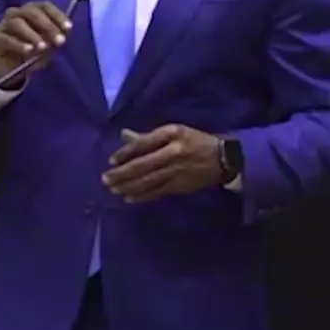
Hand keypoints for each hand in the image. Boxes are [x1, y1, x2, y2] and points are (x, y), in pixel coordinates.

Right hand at [0, 1, 71, 86]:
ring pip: (17, 22)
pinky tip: (29, 51)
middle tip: (59, 41)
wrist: (8, 70)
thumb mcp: (46, 47)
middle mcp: (16, 13)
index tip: (68, 28)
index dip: (57, 15)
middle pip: (31, 11)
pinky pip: (6, 38)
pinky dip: (19, 44)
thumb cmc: (29, 54)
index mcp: (31, 11)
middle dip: (47, 25)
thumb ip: (54, 40)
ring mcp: (3, 24)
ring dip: (32, 34)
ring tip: (43, 47)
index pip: (44, 6)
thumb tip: (64, 35)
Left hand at [102, 125, 221, 203]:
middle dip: (122, 174)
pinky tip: (129, 197)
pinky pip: (157, 192)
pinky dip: (142, 195)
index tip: (111, 161)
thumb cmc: (194, 140)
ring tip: (113, 189)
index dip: (125, 153)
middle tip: (105, 179)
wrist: (223, 158)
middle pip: (142, 165)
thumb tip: (124, 135)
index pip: (143, 144)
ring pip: (148, 181)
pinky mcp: (180, 186)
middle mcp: (173, 152)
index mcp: (171, 134)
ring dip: (128, 186)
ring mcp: (177, 171)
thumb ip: (148, 136)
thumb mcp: (174, 131)